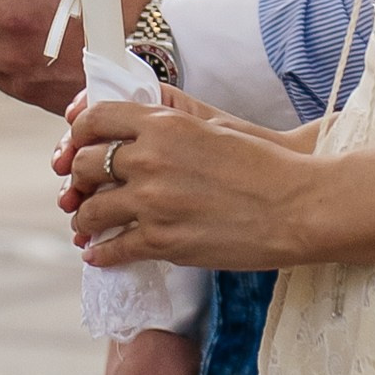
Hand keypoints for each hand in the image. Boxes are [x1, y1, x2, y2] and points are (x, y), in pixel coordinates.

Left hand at [57, 86, 314, 271]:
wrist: (297, 206)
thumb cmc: (263, 165)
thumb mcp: (212, 128)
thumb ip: (168, 128)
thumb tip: (136, 136)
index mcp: (164, 124)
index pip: (95, 119)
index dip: (77, 133)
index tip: (78, 145)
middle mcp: (150, 159)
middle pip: (84, 165)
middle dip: (77, 178)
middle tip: (82, 188)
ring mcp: (152, 203)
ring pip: (90, 211)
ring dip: (84, 219)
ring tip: (88, 225)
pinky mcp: (162, 241)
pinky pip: (112, 249)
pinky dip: (100, 254)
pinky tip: (100, 255)